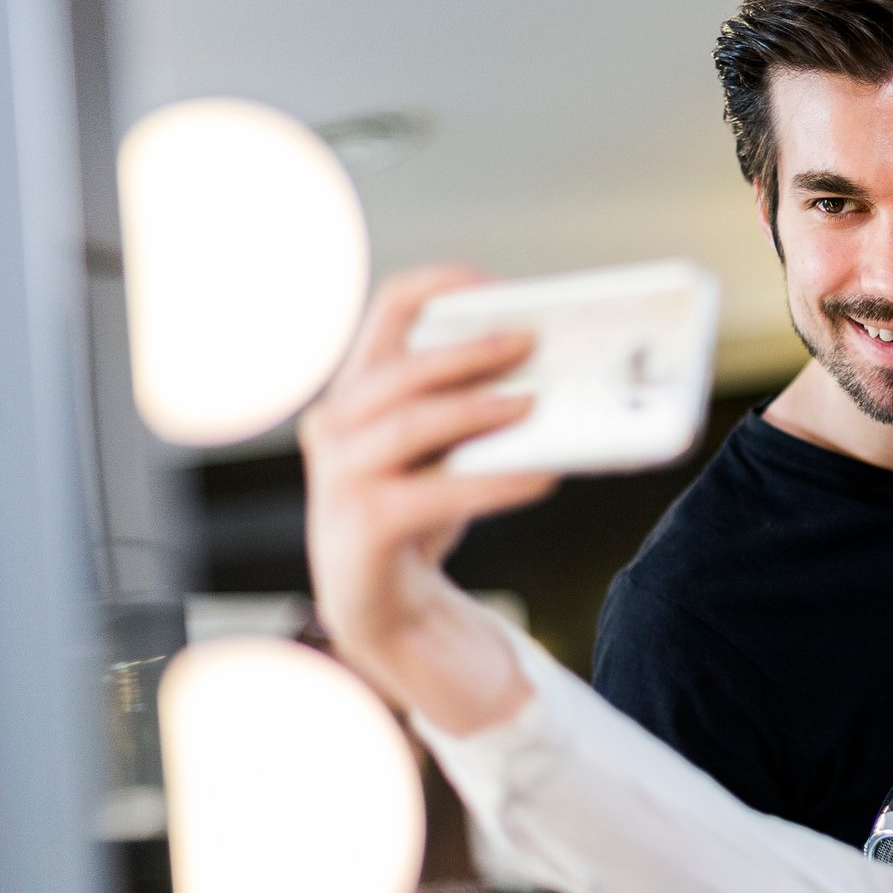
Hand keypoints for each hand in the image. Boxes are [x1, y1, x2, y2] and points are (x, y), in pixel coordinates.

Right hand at [301, 265, 558, 712]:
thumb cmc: (421, 514)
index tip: (498, 286)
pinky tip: (541, 478)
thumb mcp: (443, 449)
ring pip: (409, 422)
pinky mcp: (361, 525)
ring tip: (535, 404)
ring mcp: (338, 476)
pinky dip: (494, 483)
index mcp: (357, 389)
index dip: (442, 285)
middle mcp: (335, 424)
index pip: (388, 309)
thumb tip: (557, 373)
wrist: (387, 607)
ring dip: (476, 408)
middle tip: (531, 342)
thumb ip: (474, 407)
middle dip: (469, 351)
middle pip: (400, 367)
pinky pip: (434, 494)